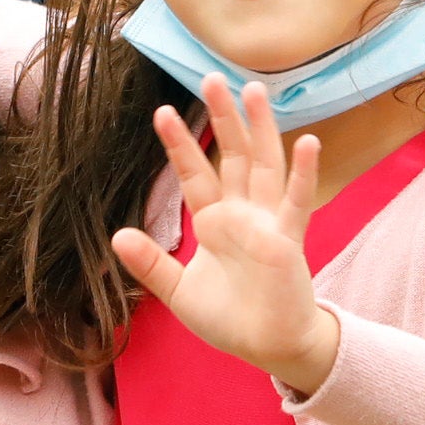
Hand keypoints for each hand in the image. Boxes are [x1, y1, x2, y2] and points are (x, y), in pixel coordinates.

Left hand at [110, 79, 341, 394]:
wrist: (267, 347)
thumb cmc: (229, 318)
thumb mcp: (178, 292)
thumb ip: (152, 263)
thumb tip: (117, 235)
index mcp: (215, 221)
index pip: (195, 174)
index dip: (180, 145)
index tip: (163, 112)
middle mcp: (242, 213)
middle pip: (233, 156)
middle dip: (223, 118)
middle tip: (212, 77)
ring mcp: (268, 222)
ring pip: (265, 166)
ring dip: (262, 129)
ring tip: (256, 92)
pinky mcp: (288, 240)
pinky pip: (297, 202)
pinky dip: (303, 174)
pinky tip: (308, 142)